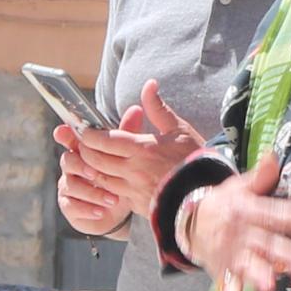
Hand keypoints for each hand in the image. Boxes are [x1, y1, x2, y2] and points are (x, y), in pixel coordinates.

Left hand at [57, 81, 206, 237]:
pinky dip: (103, 185)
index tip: (85, 129)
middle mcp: (133, 171)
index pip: (104, 140)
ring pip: (99, 179)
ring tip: (89, 159)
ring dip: (91, 168)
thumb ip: (159, 109)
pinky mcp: (136, 205)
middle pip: (96, 160)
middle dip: (85, 150)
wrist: (207, 197)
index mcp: (142, 149)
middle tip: (83, 143)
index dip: (89, 134)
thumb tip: (149, 84)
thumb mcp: (179, 130)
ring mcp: (133, 191)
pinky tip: (105, 179)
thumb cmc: (195, 162)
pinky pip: (111, 194)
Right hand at [177, 150, 290, 290]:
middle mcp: (240, 232)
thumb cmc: (225, 202)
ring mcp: (231, 253)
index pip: (271, 211)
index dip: (289, 215)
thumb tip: (274, 157)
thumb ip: (260, 176)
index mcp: (246, 209)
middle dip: (282, 252)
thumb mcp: (239, 185)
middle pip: (265, 242)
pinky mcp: (224, 269)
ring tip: (268, 286)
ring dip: (258, 275)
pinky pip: (226, 285)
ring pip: (248, 264)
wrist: (190, 219)